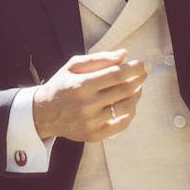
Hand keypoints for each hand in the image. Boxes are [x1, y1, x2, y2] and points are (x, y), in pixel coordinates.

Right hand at [31, 50, 146, 142]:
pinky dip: (130, 112)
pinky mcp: (95, 135)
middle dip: (139, 79)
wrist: (44, 113)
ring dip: (136, 95)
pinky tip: (129, 103)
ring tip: (137, 87)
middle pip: (124, 90)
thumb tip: (124, 55)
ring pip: (126, 107)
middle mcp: (87, 105)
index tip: (144, 63)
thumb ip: (99, 59)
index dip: (134, 68)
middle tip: (144, 72)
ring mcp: (92, 122)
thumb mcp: (73, 66)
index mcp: (81, 85)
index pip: (116, 75)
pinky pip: (122, 124)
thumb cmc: (62, 85)